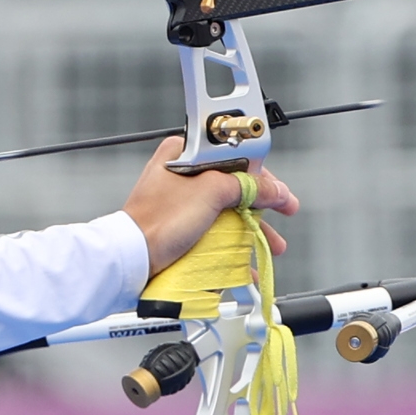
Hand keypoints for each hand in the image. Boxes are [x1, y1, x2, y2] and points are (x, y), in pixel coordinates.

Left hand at [120, 142, 296, 275]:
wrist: (131, 259)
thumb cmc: (159, 221)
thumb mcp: (210, 192)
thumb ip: (247, 186)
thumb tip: (275, 189)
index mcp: (184, 153)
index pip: (235, 155)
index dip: (262, 174)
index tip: (279, 191)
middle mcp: (181, 173)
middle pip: (234, 185)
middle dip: (261, 206)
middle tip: (284, 213)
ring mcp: (180, 202)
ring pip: (226, 211)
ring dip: (252, 229)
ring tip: (272, 246)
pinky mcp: (179, 227)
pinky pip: (213, 230)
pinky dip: (232, 244)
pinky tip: (247, 261)